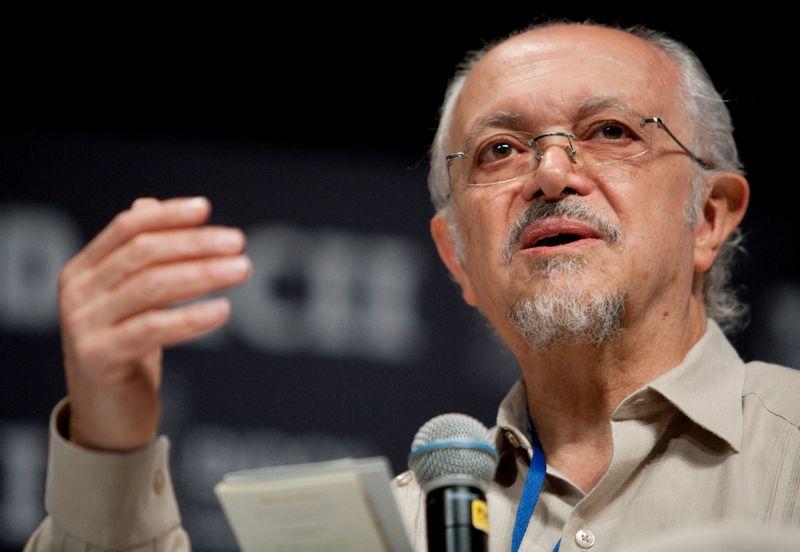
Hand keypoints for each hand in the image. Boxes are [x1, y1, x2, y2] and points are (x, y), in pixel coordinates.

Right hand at [57, 197, 250, 450]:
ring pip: (152, 286)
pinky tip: (224, 311)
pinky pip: (153, 329)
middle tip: (238, 243)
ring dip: (203, 274)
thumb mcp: (132, 300)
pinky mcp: (101, 357)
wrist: (108, 416)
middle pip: (143, 253)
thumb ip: (138, 256)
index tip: (206, 209)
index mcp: (83, 270)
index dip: (168, 215)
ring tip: (241, 270)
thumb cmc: (127, 350)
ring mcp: (84, 325)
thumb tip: (150, 203)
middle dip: (195, 244)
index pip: (127, 228)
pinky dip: (192, 317)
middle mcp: (77, 293)